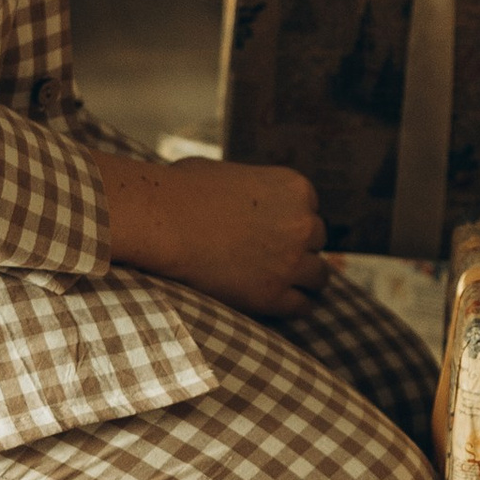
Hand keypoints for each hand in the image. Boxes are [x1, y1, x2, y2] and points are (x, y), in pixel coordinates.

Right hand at [91, 151, 330, 319]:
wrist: (162, 221)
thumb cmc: (184, 190)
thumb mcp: (231, 174)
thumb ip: (254, 188)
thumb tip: (248, 199)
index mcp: (296, 188)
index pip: (309, 211)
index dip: (289, 223)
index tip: (271, 232)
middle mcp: (303, 223)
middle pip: (316, 242)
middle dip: (297, 248)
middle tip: (272, 257)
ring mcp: (292, 261)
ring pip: (318, 276)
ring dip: (301, 279)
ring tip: (279, 282)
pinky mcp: (274, 295)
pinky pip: (301, 306)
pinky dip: (291, 305)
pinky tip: (275, 302)